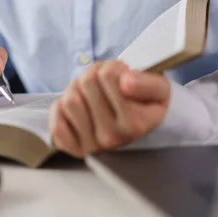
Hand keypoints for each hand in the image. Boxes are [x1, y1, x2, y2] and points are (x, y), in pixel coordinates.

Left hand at [50, 60, 170, 156]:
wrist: (141, 124)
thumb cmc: (147, 102)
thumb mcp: (160, 88)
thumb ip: (148, 83)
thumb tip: (126, 82)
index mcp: (135, 123)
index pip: (108, 76)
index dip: (114, 67)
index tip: (124, 76)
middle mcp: (113, 138)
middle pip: (87, 83)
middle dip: (95, 74)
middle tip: (107, 82)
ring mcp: (92, 146)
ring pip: (70, 99)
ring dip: (79, 89)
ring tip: (93, 94)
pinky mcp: (74, 149)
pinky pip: (57, 122)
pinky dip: (63, 110)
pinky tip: (80, 108)